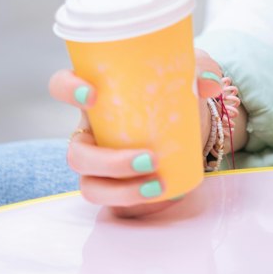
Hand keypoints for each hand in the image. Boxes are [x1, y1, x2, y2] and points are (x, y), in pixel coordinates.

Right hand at [48, 49, 238, 215]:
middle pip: (76, 153)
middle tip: (149, 159)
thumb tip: (210, 82)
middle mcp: (90, 131)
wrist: (188, 121)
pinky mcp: (114, 187)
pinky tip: (166, 198)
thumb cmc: (175, 87)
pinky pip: (113, 204)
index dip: (68, 90)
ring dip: (120, 192)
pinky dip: (137, 205)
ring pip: (90, 186)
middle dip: (108, 162)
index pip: (62, 85)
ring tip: (157, 187)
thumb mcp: (189, 71)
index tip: (94, 96)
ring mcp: (98, 163)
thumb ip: (201, 68)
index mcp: (98, 95)